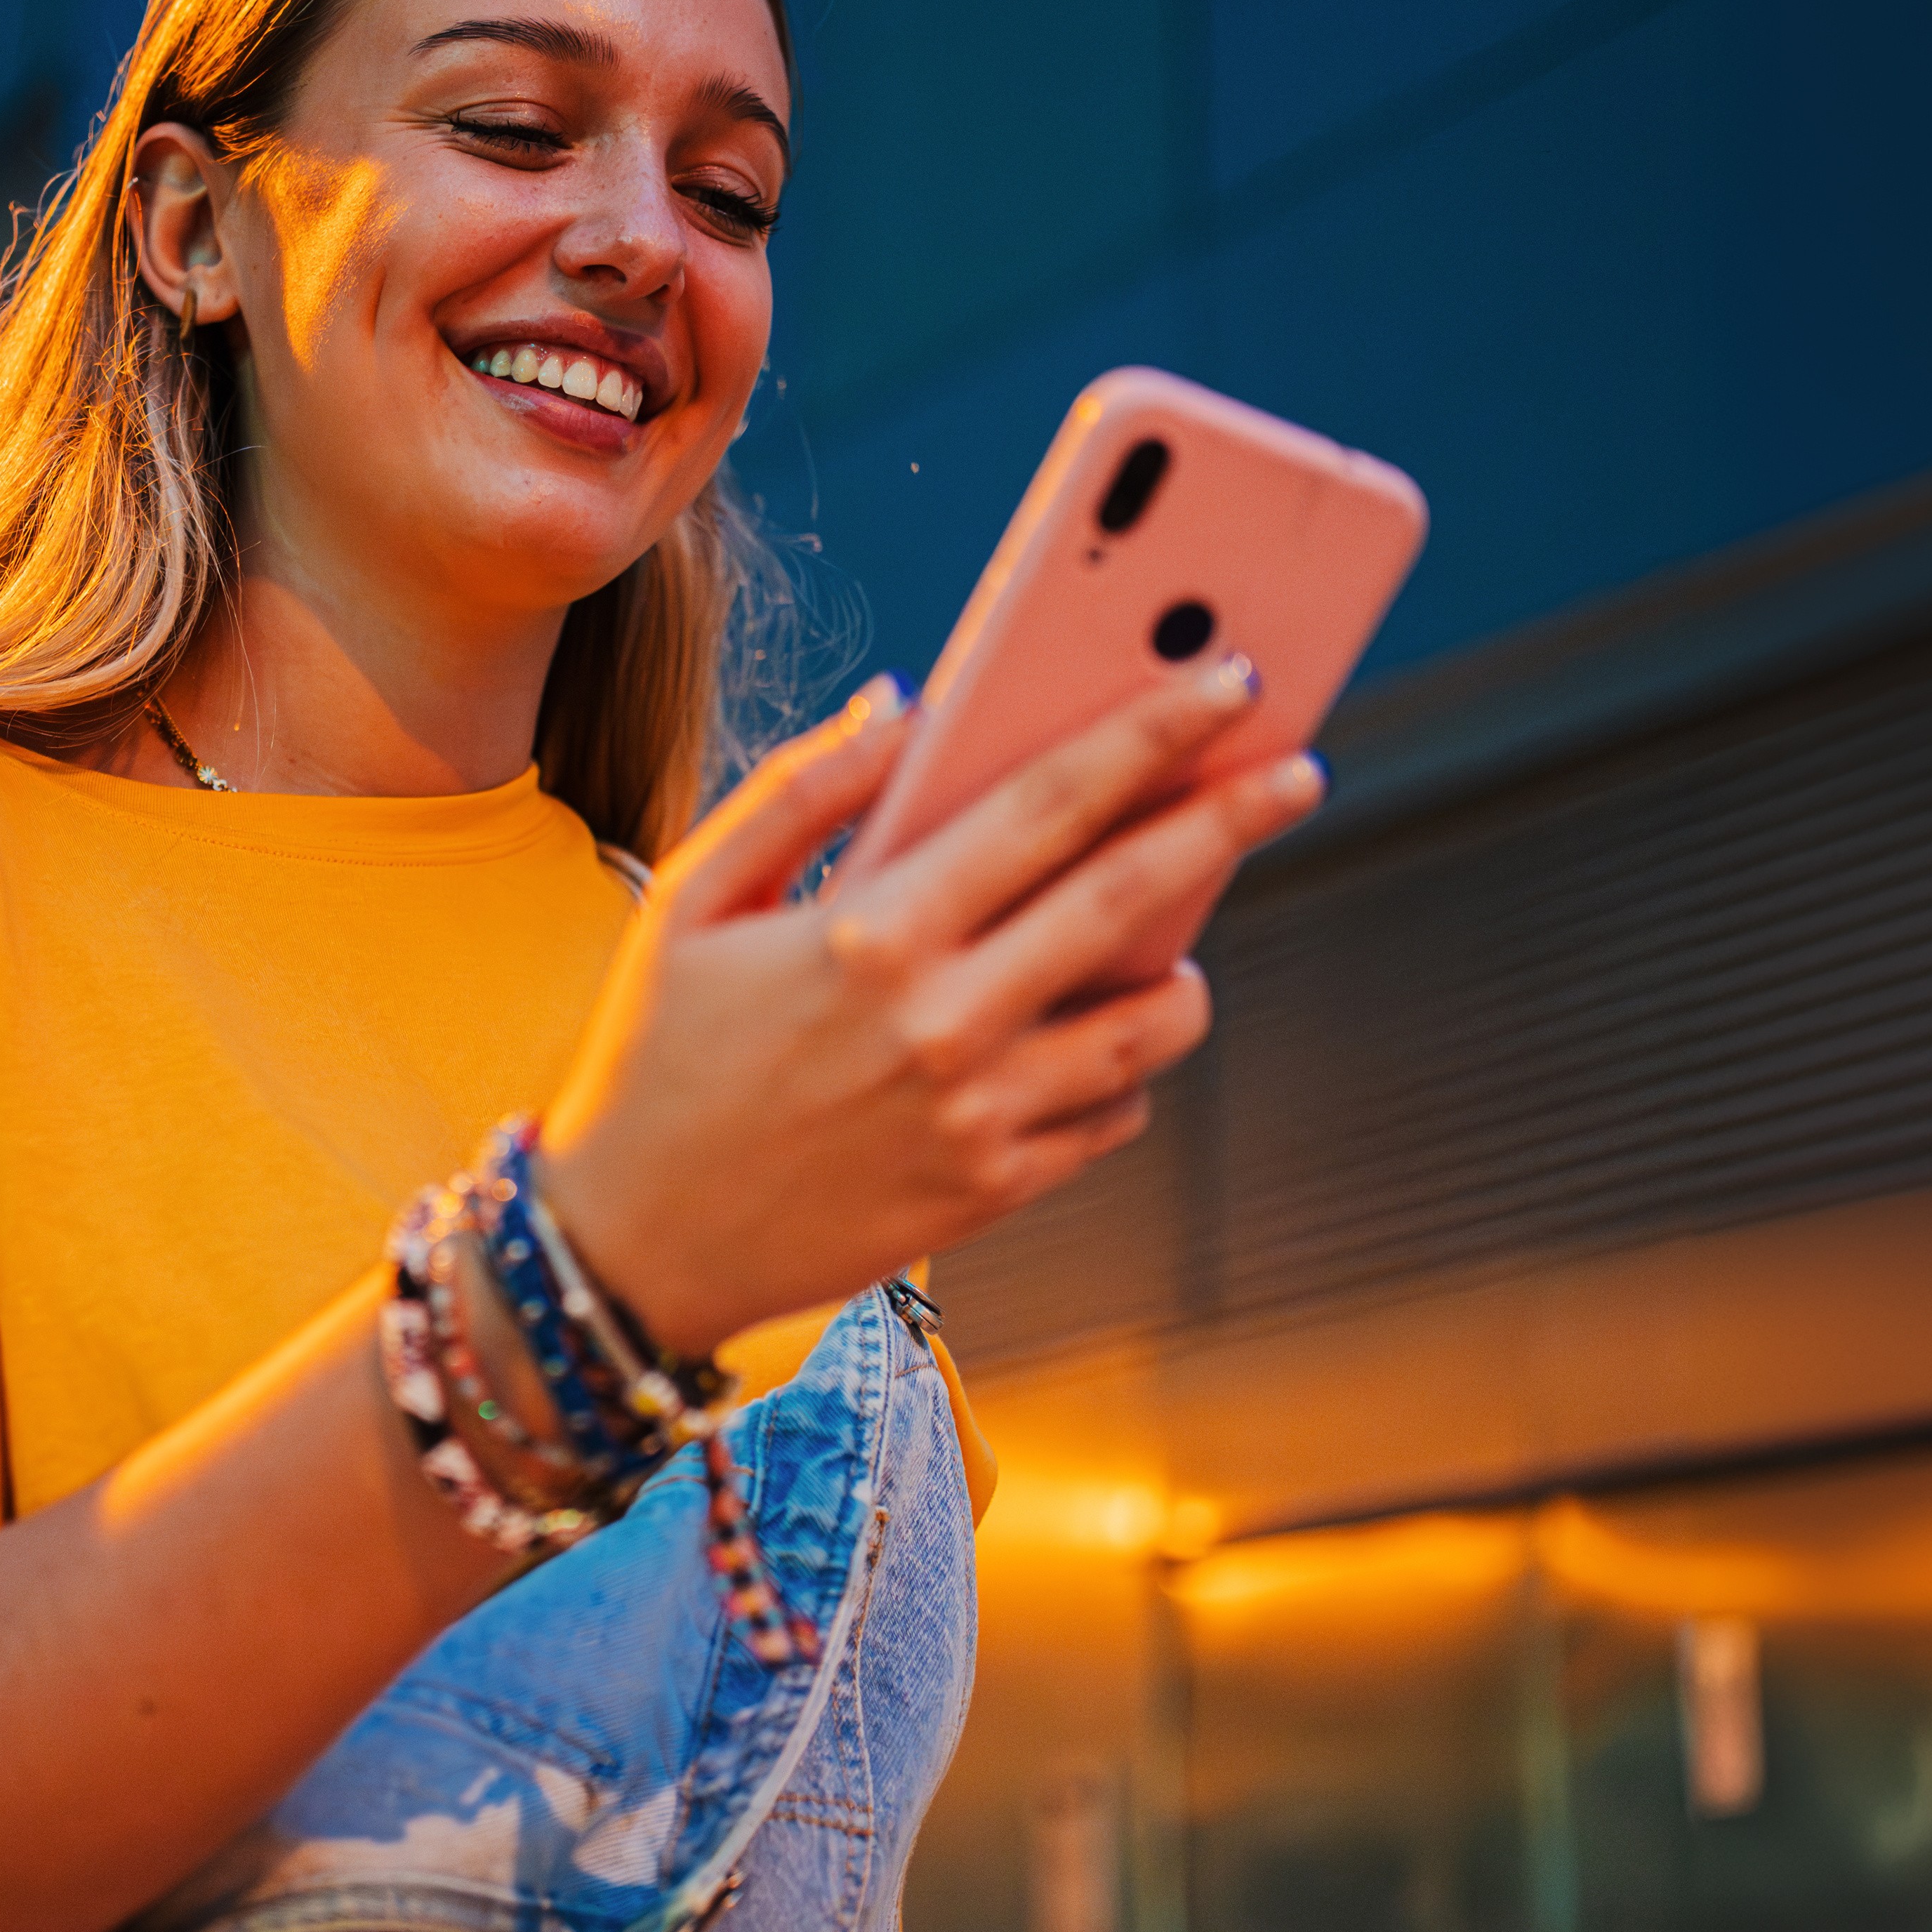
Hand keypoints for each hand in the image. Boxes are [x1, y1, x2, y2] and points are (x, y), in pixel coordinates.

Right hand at [535, 656, 1320, 1352]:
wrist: (632, 1247)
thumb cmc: (656, 1053)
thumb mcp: (694, 899)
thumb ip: (803, 791)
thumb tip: (906, 703)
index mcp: (873, 929)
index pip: (1052, 805)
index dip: (1154, 735)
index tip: (1229, 684)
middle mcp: (942, 1021)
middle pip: (1134, 896)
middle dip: (1232, 819)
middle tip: (1298, 772)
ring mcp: (979, 1115)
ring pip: (1152, 1027)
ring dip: (1184, 973)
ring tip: (1174, 943)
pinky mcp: (992, 1192)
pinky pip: (1109, 1116)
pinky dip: (1120, 1075)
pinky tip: (1089, 1045)